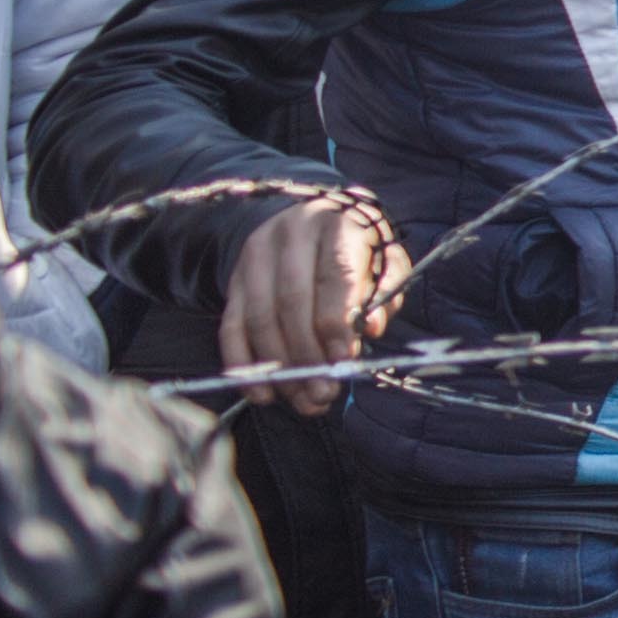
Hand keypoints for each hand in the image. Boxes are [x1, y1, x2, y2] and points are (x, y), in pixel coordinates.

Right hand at [222, 190, 405, 414]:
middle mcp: (290, 235)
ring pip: (259, 319)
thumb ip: (384, 293)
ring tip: (303, 400)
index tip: (343, 363)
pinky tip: (262, 392)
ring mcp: (254, 256)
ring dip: (279, 368)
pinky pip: (231, 325)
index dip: (336, 325)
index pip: (332, 279)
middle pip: (291, 303)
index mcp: (335, 225)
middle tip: (323, 393)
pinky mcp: (235, 279)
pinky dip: (243, 364)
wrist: (317, 218)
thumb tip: (370, 328)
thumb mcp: (385, 261)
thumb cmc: (360, 248)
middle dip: (307, 356)